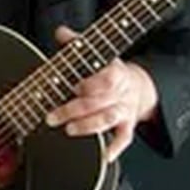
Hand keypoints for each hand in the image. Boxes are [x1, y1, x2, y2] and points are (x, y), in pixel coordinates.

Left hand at [44, 25, 159, 162]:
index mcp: (115, 72)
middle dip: (75, 110)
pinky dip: (114, 149)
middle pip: (101, 102)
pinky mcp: (127, 125)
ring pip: (110, 120)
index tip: (75, 87)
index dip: (92, 84)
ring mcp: (125, 110)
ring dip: (89, 126)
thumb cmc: (108, 70)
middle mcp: (121, 93)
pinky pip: (124, 139)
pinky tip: (103, 157)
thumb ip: (78, 44)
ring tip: (70, 130)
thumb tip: (61, 32)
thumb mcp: (97, 54)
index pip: (108, 79)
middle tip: (53, 116)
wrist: (137, 85)